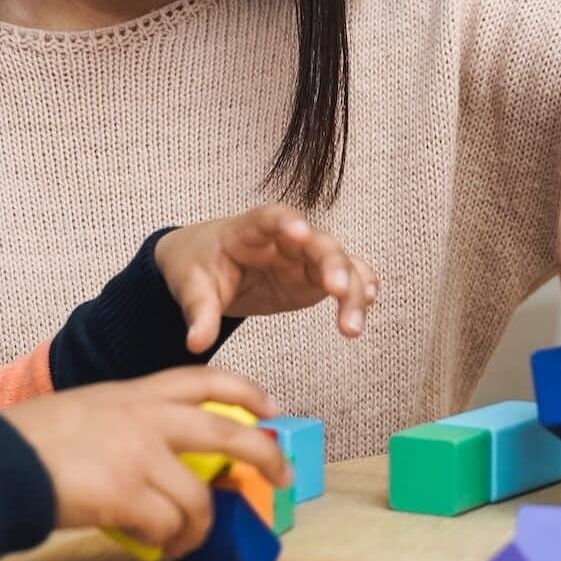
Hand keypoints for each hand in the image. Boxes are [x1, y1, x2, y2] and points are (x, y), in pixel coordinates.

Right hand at [0, 367, 287, 557]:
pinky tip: (157, 543)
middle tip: (282, 475)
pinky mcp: (127, 493)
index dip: (247, 392)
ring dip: (198, 526)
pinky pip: (169, 525)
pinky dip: (169, 540)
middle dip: (264, 455)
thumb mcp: (90, 410)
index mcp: (135, 393)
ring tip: (185, 539)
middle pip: (226, 432)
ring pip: (198, 498)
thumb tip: (161, 457)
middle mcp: (144, 417)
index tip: (271, 409)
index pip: (204, 380)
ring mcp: (138, 455)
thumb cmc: (32, 441)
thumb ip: (129, 423)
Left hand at [154, 204, 379, 353]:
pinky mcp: (314, 277)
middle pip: (316, 241)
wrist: (207, 265)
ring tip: (351, 326)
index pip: (269, 218)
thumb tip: (196, 343)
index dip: (285, 222)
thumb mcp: (191, 287)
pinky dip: (360, 286)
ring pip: (338, 262)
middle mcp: (285, 238)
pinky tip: (369, 302)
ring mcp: (304, 257)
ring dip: (352, 288)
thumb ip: (199, 313)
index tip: (299, 230)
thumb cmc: (199, 265)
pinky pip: (345, 276)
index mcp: (248, 230)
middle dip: (332, 262)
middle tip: (338, 289)